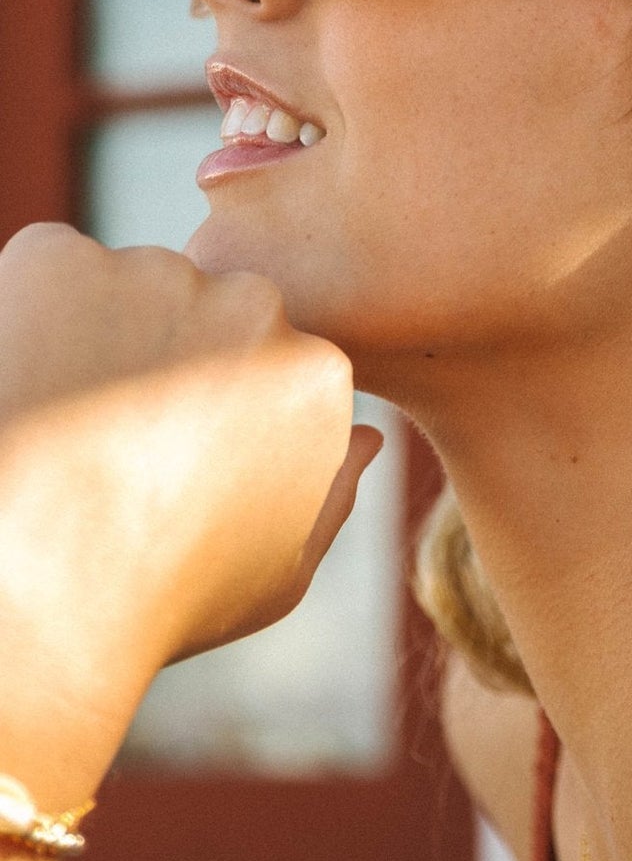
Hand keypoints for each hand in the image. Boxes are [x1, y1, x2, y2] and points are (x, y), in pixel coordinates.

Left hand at [0, 223, 380, 696]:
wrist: (32, 596)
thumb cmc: (158, 602)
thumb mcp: (279, 569)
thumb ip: (335, 493)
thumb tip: (368, 438)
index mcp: (315, 372)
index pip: (268, 358)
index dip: (215, 408)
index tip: (172, 462)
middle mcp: (252, 304)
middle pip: (207, 307)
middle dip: (170, 349)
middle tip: (114, 433)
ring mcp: (157, 274)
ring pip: (129, 286)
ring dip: (102, 331)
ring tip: (63, 419)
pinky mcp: (61, 258)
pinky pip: (49, 267)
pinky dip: (28, 311)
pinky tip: (23, 386)